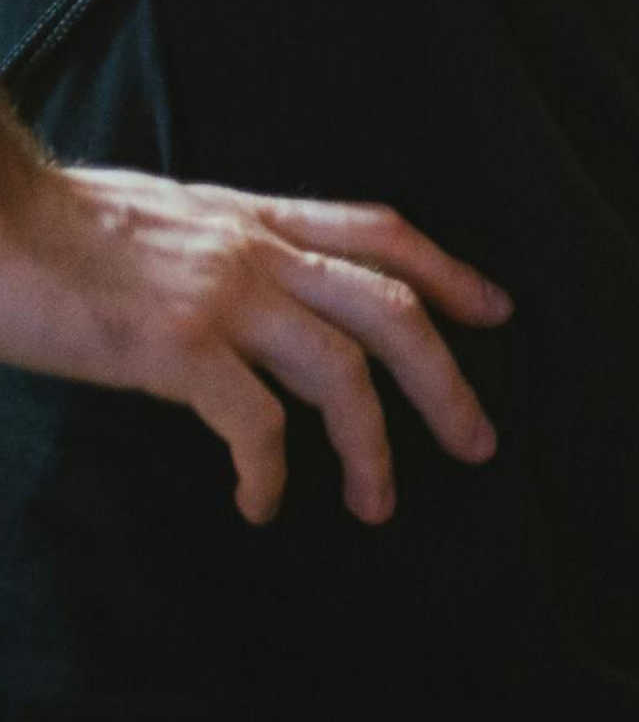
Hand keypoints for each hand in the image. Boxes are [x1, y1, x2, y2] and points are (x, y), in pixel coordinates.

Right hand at [0, 161, 508, 524]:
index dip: (450, 272)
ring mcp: (222, 297)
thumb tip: (255, 292)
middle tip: (479, 439)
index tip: (496, 312)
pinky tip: (263, 504)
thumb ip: (226, 247)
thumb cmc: (58, 227)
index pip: (383, 233)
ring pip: (343, 371)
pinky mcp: (174, 348)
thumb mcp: (169, 218)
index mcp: (256, 217)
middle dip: (447, 380)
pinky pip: (255, 421)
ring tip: (379, 504)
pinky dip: (270, 471)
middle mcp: (257, 251)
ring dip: (373, 447)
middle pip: (393, 308)